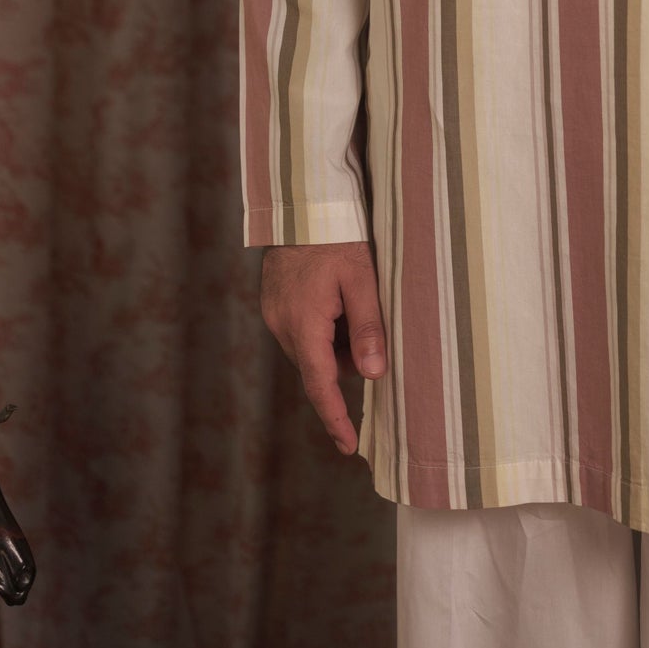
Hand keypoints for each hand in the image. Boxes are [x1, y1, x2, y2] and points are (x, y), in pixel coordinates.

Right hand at [261, 242, 386, 455]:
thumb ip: (368, 328)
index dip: (336, 419)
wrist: (302, 200)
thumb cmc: (338, 236)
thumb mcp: (362, 278)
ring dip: (335, 343)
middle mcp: (282, 325)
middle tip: (374, 337)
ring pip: (311, 349)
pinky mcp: (274, 302)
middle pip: (318, 368)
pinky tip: (339, 297)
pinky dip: (323, 327)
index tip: (349, 447)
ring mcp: (274, 313)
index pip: (321, 387)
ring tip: (356, 303)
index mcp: (303, 324)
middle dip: (346, 365)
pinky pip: (301, 330)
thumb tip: (374, 376)